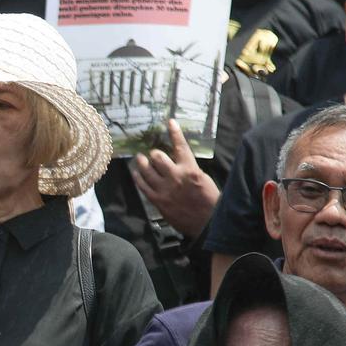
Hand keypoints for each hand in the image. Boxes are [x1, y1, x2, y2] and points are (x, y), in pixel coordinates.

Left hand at [132, 119, 219, 238]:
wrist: (207, 224)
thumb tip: (180, 161)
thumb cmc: (209, 201)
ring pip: (146, 169)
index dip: (175, 133)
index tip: (170, 122)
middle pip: (158, 156)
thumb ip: (190, 169)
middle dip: (155, 153)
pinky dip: (138, 177)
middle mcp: (175, 177)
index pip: (181, 146)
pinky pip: (142, 186)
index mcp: (190, 170)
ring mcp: (164, 189)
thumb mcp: (204, 180)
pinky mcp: (157, 201)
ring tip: (140, 159)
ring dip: (142, 162)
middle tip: (153, 154)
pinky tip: (136, 173)